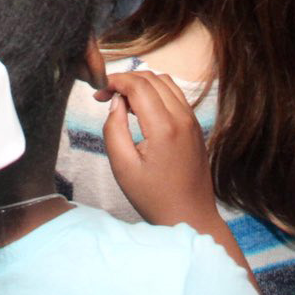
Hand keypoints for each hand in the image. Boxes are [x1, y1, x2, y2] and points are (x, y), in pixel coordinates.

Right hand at [100, 70, 217, 229]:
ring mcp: (193, 121)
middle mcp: (182, 118)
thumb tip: (115, 102)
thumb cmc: (154, 197)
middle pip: (152, 78)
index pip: (138, 85)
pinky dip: (156, 93)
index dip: (115, 81)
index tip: (99, 92)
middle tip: (106, 96)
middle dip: (126, 80)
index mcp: (164, 127)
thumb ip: (113, 129)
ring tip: (122, 102)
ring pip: (166, 83)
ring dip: (142, 84)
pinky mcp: (196, 126)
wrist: (190, 216)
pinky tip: (141, 110)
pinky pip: (176, 96)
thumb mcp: (123, 167)